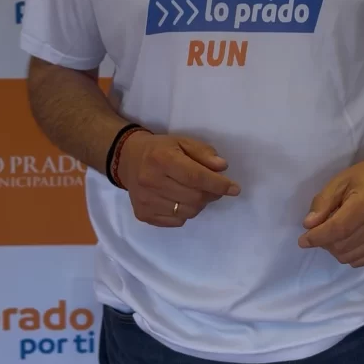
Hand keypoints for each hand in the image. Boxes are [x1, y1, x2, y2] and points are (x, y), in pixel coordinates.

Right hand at [117, 132, 240, 227]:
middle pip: (194, 197)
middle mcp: (151, 181)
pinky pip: (176, 221)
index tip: (235, 189)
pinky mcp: (143, 215)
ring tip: (196, 192)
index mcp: (162, 159)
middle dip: (211, 194)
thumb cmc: (161, 149)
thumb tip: (222, 168)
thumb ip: (204, 153)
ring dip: (199, 204)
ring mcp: (146, 201)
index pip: (196, 177)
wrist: (128, 160)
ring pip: (188, 212)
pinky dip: (185, 213)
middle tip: (214, 188)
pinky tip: (180, 199)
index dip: (219, 184)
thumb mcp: (183, 142)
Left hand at [298, 157, 363, 267]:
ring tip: (336, 231)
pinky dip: (347, 254)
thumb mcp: (339, 181)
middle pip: (341, 245)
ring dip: (334, 248)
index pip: (338, 229)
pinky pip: (358, 261)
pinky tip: (348, 238)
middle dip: (324, 241)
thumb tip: (308, 224)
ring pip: (347, 257)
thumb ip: (323, 202)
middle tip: (320, 229)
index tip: (303, 240)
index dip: (317, 237)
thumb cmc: (363, 178)